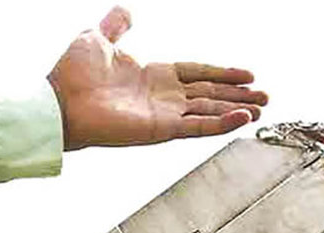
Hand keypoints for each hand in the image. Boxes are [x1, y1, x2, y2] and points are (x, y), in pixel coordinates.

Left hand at [49, 6, 267, 150]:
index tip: (247, 74)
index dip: (222, 72)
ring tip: (262, 108)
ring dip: (236, 109)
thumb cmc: (71, 74)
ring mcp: (162, 114)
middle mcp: (161, 96)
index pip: (197, 72)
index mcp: (152, 75)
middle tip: (266, 96)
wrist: (58, 101)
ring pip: (208, 110)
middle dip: (237, 94)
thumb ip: (117, 25)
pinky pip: (196, 127)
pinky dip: (220, 124)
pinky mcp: (159, 129)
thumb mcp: (98, 37)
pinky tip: (243, 119)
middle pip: (209, 93)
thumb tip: (127, 9)